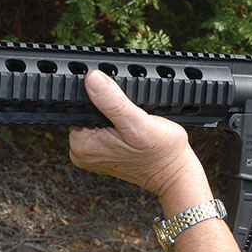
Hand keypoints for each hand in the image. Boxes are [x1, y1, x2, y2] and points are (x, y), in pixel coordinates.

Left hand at [69, 70, 204, 200]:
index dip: (99, 94)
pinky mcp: (101, 152)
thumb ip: (114, 102)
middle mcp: (81, 150)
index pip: (78, 104)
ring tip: (132, 122)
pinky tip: (129, 128)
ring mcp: (90, 152)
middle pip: (86, 109)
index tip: (119, 101)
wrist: (173, 172)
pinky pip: (102, 126)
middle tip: (130, 114)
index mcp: (82, 144)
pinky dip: (116, 122)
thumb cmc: (161, 153)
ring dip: (113, 113)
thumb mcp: (138, 124)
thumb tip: (93, 79)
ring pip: (95, 116)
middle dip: (107, 105)